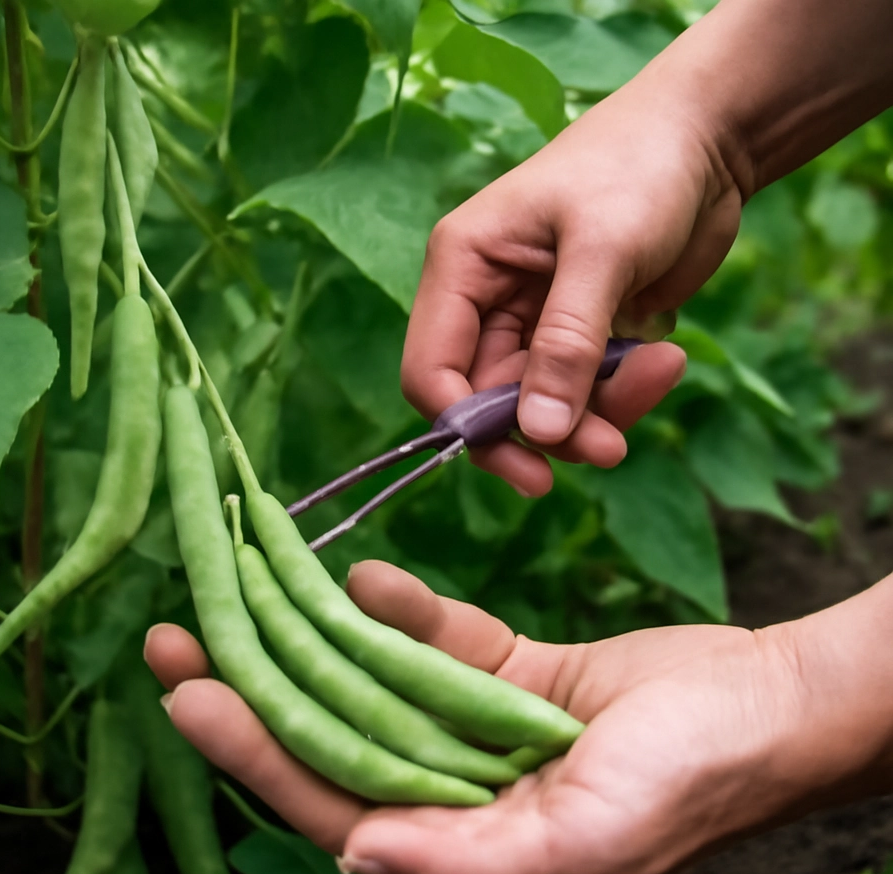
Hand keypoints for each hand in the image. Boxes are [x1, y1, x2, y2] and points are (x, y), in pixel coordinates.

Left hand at [144, 562, 892, 873]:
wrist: (773, 704)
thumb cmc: (695, 782)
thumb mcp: (588, 840)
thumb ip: (470, 861)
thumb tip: (357, 857)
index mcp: (468, 849)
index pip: (336, 799)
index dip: (256, 751)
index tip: (188, 693)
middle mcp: (460, 790)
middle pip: (337, 734)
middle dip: (254, 688)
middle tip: (174, 636)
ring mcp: (483, 730)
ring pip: (377, 682)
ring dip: (311, 638)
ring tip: (241, 588)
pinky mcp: (513, 675)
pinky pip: (442, 641)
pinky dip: (406, 612)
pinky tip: (365, 581)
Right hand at [402, 75, 735, 496]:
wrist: (710, 139)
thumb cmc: (641, 166)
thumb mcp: (602, 252)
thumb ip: (566, 345)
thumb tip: (536, 432)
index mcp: (463, 268)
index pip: (431, 372)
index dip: (468, 428)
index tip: (529, 467)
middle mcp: (486, 303)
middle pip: (491, 404)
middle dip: (550, 430)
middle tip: (610, 448)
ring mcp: (532, 323)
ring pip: (541, 408)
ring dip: (598, 413)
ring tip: (661, 372)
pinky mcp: (577, 338)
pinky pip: (585, 395)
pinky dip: (622, 393)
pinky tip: (666, 359)